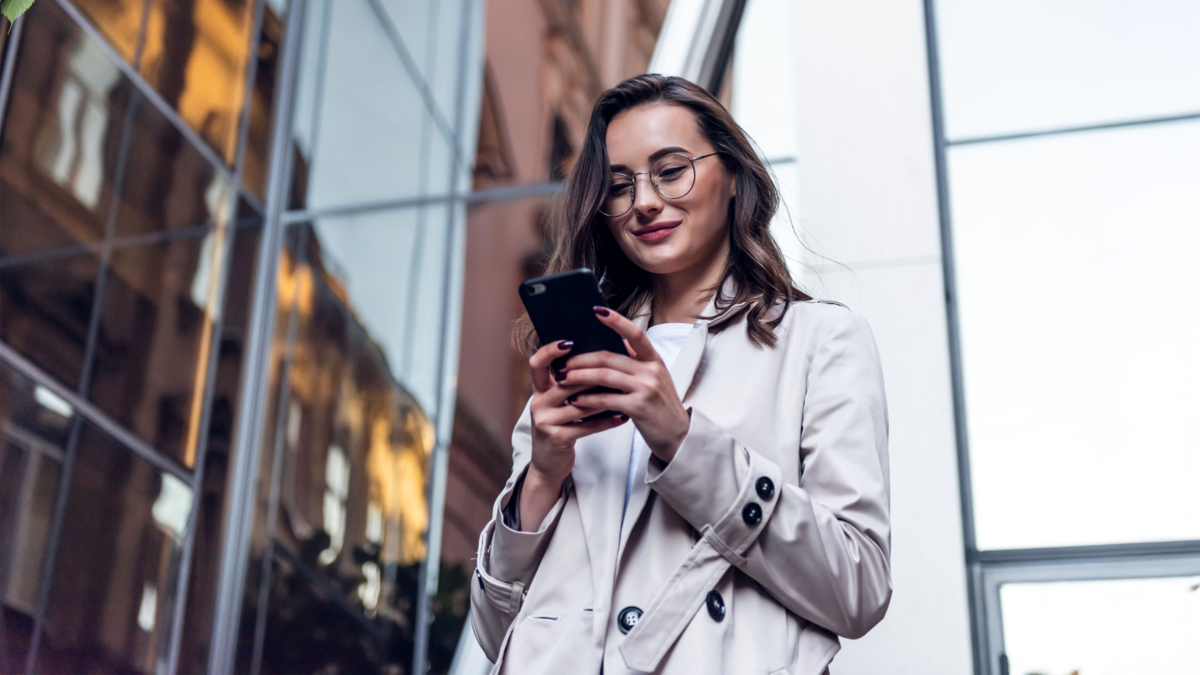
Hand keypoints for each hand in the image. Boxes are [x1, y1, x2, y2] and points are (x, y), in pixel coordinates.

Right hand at [521, 339, 629, 530]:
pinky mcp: (557, 438)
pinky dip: (607, 421)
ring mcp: (545, 421)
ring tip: (627, 391)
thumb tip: (601, 355)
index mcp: (540, 389)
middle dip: (592, 374)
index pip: (538, 362)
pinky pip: (586, 425)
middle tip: (617, 366)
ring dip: (605, 397)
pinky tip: (623, 417)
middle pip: (566, 381)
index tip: (570, 340)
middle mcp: (539, 402)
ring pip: (580, 403)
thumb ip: (573, 382)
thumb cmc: (562, 426)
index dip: (550, 350)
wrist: (550, 463)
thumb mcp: (561, 403)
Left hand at [558, 307, 690, 462]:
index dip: (616, 321)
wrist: (678, 436)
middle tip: (564, 363)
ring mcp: (646, 388)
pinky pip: (606, 398)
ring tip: (563, 379)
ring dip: (579, 377)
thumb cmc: (660, 407)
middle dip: (582, 359)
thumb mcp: (653, 380)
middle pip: (609, 357)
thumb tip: (606, 351)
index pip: (635, 333)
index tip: (597, 310)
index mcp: (654, 360)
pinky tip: (576, 400)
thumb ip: (635, 364)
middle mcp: (651, 370)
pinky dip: (588, 399)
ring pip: (604, 376)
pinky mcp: (638, 406)